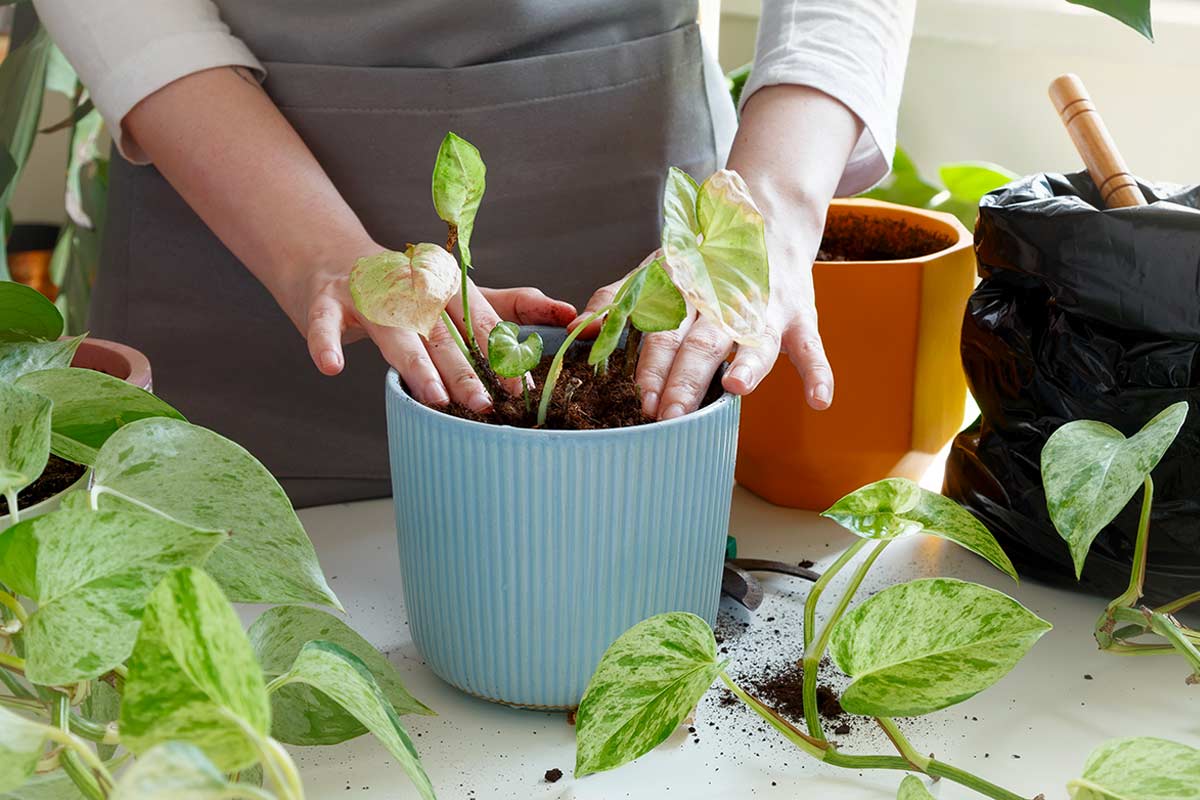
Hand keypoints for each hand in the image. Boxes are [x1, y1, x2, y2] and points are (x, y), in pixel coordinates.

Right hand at [294, 253, 575, 411]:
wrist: (330, 255)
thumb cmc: (404, 287)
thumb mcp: (456, 293)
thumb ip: (509, 305)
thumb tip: (569, 312)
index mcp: (446, 285)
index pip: (478, 322)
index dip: (498, 354)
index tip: (518, 389)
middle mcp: (412, 286)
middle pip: (442, 333)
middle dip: (465, 369)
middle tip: (484, 405)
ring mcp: (368, 291)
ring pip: (395, 330)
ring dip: (415, 364)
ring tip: (433, 398)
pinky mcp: (326, 298)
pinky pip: (324, 322)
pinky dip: (325, 342)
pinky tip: (333, 368)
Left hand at [572, 84, 860, 419]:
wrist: (766, 216)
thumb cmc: (703, 256)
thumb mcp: (656, 268)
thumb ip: (619, 297)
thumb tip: (583, 327)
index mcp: (685, 287)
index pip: (663, 330)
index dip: (651, 365)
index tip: (640, 398)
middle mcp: (723, 297)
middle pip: (702, 341)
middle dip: (685, 379)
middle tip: (671, 414)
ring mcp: (765, 306)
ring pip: (754, 339)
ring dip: (747, 365)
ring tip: (735, 389)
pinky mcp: (800, 314)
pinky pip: (810, 345)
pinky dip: (819, 372)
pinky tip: (819, 401)